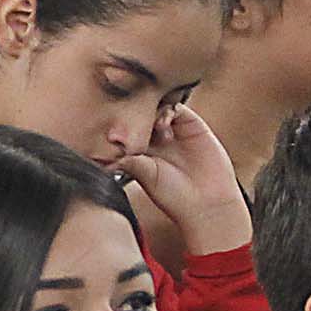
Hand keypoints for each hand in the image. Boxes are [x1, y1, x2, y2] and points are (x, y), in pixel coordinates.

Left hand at [117, 106, 250, 257]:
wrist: (207, 201)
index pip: (125, 129)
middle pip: (140, 116)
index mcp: (139, 151)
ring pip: (157, 109)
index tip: (112, 131)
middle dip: (133, 114)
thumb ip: (129, 161)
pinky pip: (177, 109)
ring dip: (151, 111)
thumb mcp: (146, 175)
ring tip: (153, 127)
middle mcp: (156, 140)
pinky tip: (164, 122)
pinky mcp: (192, 125)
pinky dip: (168, 109)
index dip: (119, 126)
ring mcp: (174, 131)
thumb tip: (103, 158)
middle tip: (130, 122)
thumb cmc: (173, 194)